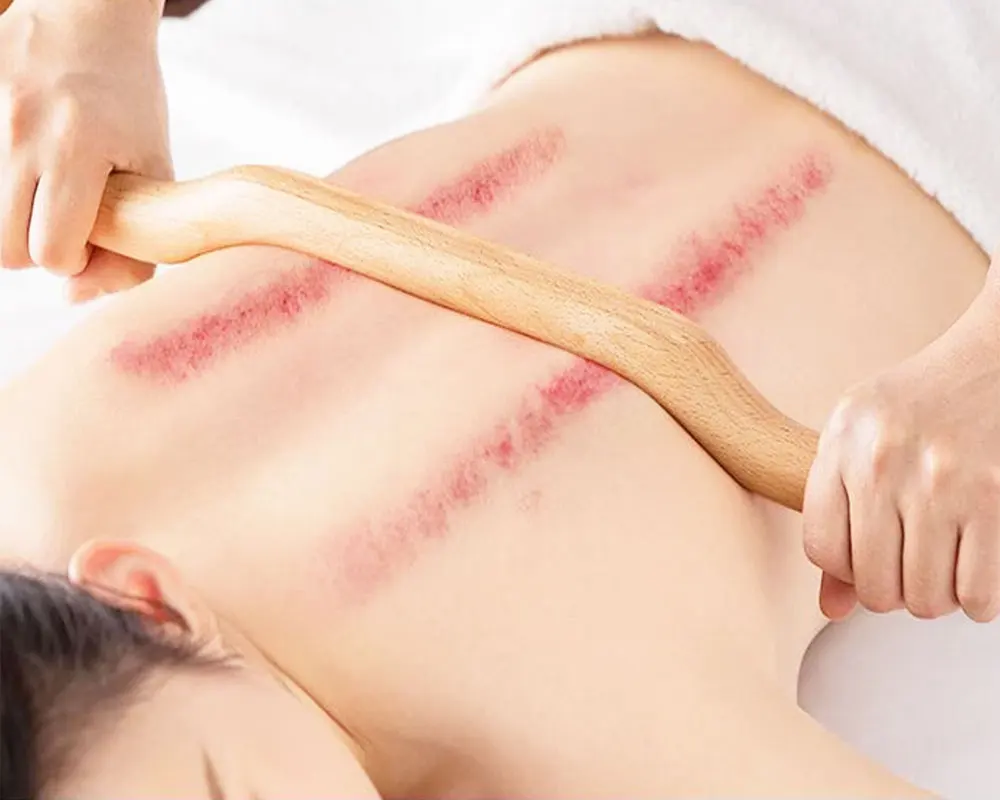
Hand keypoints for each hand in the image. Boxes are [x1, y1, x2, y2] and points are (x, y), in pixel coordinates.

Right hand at [0, 0, 170, 300]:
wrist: (85, 15)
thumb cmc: (128, 98)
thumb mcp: (153, 168)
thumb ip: (134, 244)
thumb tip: (75, 297)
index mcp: (74, 150)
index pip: (50, 253)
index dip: (72, 259)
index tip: (90, 235)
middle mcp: (19, 133)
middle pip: (3, 250)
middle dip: (34, 248)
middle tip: (60, 217)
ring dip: (8, 220)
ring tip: (38, 191)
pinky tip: (18, 168)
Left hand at [804, 272, 999, 622]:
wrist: (993, 363)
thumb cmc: (920, 406)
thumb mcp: (858, 440)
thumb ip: (837, 517)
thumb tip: (832, 610)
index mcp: (842, 445)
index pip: (823, 550)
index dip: (844, 570)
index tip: (863, 558)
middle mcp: (885, 464)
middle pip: (874, 585)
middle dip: (891, 591)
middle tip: (907, 567)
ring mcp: (943, 483)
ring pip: (925, 600)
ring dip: (934, 597)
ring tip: (939, 566)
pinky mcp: (996, 500)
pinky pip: (978, 595)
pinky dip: (976, 600)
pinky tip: (973, 570)